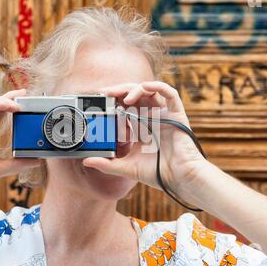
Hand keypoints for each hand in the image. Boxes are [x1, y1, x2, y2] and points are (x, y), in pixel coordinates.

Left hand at [83, 81, 206, 196]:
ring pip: (149, 91)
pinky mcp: (176, 115)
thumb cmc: (157, 174)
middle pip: (134, 95)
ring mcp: (164, 115)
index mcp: (140, 127)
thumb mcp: (127, 168)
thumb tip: (87, 162)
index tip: (99, 101)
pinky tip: (145, 87)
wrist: (179, 179)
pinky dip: (158, 86)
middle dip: (119, 91)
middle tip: (106, 93)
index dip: (113, 101)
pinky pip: (170, 94)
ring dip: (135, 89)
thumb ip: (107, 164)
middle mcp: (151, 118)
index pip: (124, 107)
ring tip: (124, 98)